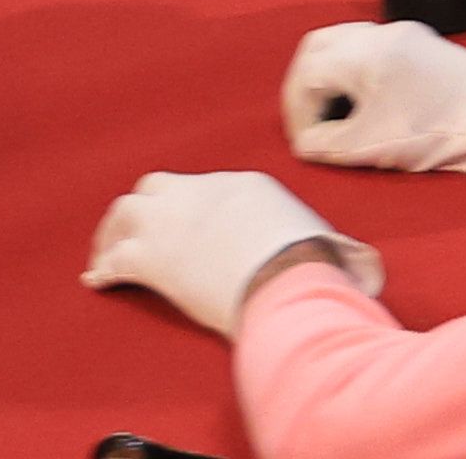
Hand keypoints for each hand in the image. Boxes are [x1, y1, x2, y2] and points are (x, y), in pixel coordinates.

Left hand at [82, 171, 372, 338]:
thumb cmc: (311, 267)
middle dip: (142, 210)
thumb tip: (366, 268)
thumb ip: (340, 251)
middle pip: (156, 188)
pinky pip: (115, 258)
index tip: (182, 227)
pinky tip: (98, 281)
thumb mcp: (331, 248)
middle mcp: (201, 192)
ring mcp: (173, 222)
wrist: (285, 277)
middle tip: (133, 234)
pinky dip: (104, 268)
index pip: (203, 188)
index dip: (187, 209)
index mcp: (242, 184)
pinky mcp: (154, 257)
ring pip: (124, 214)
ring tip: (106, 256)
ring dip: (112, 235)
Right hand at [279, 18, 465, 172]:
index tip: (306, 142)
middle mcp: (377, 33)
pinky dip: (352, 70)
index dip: (297, 112)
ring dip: (328, 75)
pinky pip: (368, 45)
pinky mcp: (417, 41)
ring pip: (343, 41)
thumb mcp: (372, 145)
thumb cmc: (436, 129)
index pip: (306, 74)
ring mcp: (400, 33)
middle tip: (308, 120)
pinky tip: (362, 100)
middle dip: (304, 85)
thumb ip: (328, 144)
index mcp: (362, 53)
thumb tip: (305, 143)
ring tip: (332, 113)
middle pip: (317, 46)